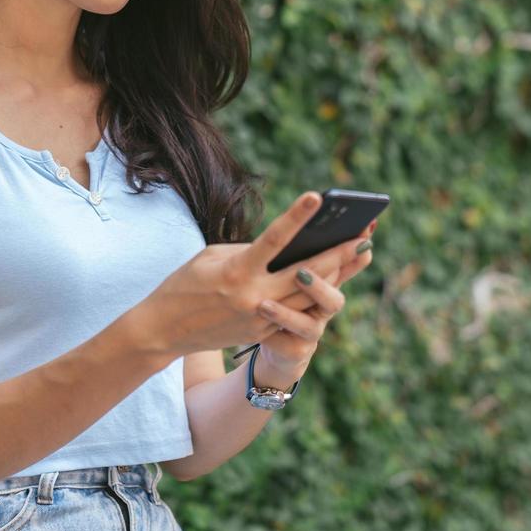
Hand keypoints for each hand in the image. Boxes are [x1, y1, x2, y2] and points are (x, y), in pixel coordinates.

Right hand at [142, 191, 373, 357]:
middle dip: (338, 253)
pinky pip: (296, 312)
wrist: (165, 330)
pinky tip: (337, 277)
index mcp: (238, 271)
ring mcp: (261, 318)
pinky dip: (315, 294)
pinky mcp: (262, 333)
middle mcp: (254, 296)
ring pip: (308, 296)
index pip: (274, 239)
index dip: (297, 217)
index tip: (318, 197)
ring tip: (359, 253)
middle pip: (305, 272)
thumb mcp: (213, 257)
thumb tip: (285, 247)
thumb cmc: (186, 283)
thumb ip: (250, 251)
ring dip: (336, 274)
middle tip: (365, 234)